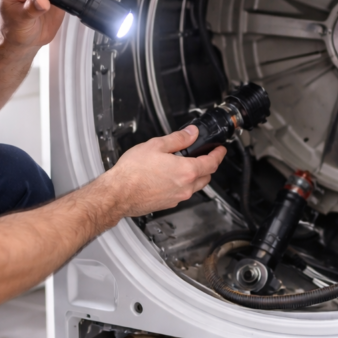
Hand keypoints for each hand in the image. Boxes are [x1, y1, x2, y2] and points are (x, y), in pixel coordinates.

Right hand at [103, 126, 225, 217]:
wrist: (118, 194)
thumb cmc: (133, 172)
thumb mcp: (156, 146)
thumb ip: (178, 139)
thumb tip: (191, 133)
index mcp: (186, 171)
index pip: (212, 163)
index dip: (218, 154)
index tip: (220, 150)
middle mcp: (185, 187)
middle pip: (206, 177)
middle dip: (208, 165)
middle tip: (203, 156)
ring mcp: (177, 197)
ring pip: (195, 187)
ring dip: (195, 176)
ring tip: (183, 165)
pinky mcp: (168, 204)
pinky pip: (181, 193)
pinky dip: (182, 185)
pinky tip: (169, 177)